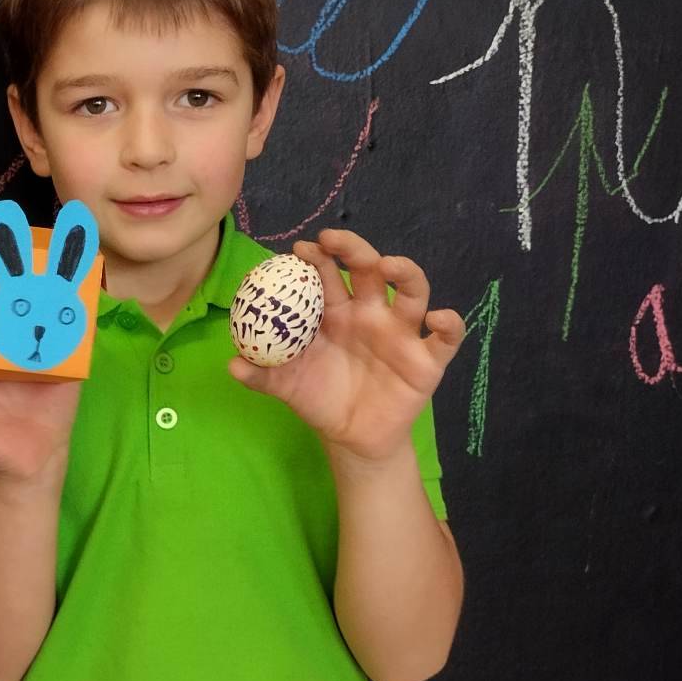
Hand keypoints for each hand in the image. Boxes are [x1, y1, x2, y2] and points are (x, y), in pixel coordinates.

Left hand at [231, 230, 465, 463]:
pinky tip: (438, 318)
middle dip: (354, 250)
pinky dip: (449, 324)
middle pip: (369, 270)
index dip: (318, 258)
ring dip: (405, 273)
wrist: (352, 439)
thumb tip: (232, 365)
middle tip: (334, 241)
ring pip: (412, 292)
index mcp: (336, 312)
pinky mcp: (428, 359)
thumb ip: (262, 375)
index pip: (328, 275)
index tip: (301, 249)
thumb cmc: (320, 399)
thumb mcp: (287, 387)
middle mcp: (371, 314)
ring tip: (389, 266)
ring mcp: (401, 333)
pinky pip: (446, 338)